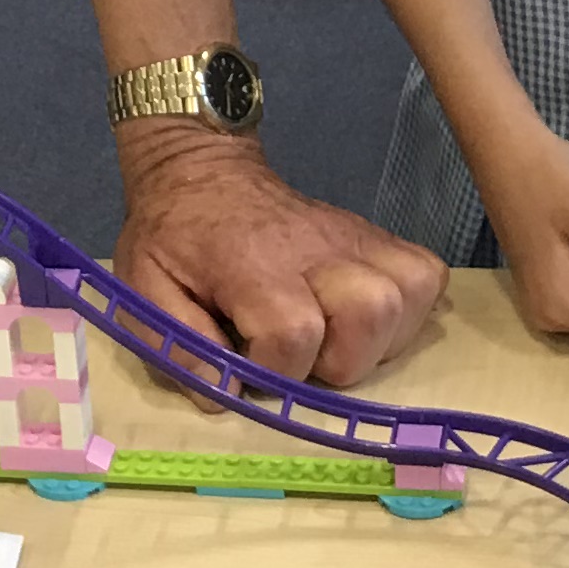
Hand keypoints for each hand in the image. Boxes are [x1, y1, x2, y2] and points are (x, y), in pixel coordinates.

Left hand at [113, 128, 444, 389]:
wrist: (203, 172)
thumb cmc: (172, 237)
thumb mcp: (144, 288)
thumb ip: (176, 343)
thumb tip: (221, 395)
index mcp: (252, 261)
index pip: (294, 331)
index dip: (278, 370)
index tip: (250, 368)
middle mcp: (314, 246)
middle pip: (370, 311)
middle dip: (340, 360)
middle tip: (302, 359)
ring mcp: (352, 238)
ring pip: (408, 295)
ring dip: (378, 340)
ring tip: (334, 343)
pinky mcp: (374, 237)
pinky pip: (425, 275)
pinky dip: (407, 310)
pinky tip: (364, 323)